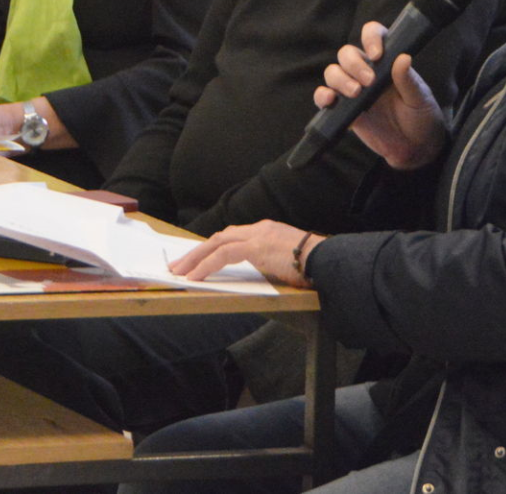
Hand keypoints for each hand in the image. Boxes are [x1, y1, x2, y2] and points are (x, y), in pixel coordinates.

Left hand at [172, 220, 316, 286]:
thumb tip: (260, 273)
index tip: (198, 258)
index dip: (212, 247)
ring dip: (195, 258)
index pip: (232, 236)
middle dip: (197, 251)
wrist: (326, 260)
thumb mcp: (287, 261)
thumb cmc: (314, 266)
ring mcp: (257, 236)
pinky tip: (195, 277)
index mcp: (267, 231)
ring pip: (216, 244)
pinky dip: (206, 265)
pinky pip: (222, 255)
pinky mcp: (255, 247)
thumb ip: (271, 262)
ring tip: (180, 272)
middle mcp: (259, 229)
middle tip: (179, 264)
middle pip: (219, 237)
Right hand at [312, 21, 447, 170]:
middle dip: (354, 64)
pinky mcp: (343, 109)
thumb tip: (403, 57)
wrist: (414, 148)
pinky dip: (322, 96)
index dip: (370, 38)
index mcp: (386, 61)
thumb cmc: (421, 117)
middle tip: (368, 81)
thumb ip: (408, 80)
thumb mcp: (420, 98)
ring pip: (333, 72)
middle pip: (346, 53)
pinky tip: (330, 100)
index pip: (373, 35)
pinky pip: (323, 97)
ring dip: (339, 79)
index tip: (376, 55)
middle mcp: (367, 71)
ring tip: (355, 93)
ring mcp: (353, 89)